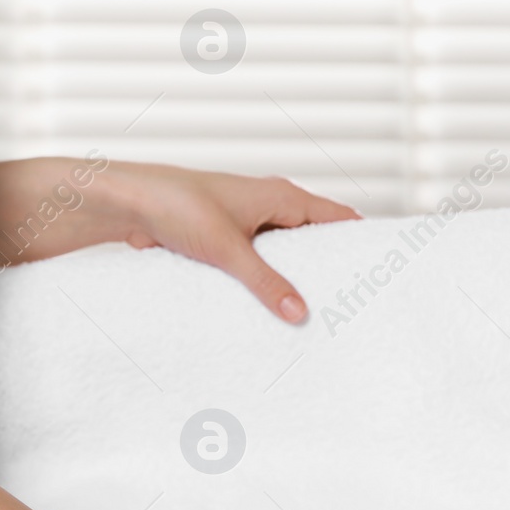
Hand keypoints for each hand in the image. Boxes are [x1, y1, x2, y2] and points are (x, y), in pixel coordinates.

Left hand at [99, 164, 358, 322]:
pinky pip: (257, 260)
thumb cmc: (178, 206)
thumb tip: (300, 313)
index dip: (360, 240)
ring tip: (313, 308)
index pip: (337, 218)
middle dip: (328, 266)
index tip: (380, 267)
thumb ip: (266, 283)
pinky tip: (268, 304)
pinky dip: (265, 278)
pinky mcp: (226, 236)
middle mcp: (269, 204)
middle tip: (349, 301)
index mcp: (282, 196)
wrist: (129, 201)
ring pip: (284, 251)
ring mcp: (248, 220)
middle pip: (314, 237)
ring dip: (293, 275)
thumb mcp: (229, 250)